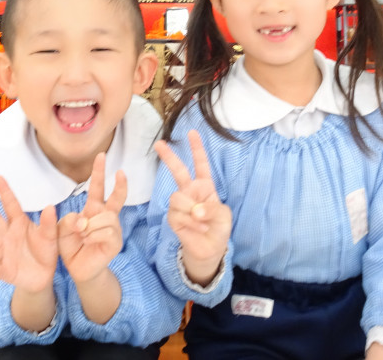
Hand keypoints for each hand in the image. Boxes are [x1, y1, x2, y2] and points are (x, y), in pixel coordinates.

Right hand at [0, 176, 57, 293]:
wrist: (43, 275)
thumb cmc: (45, 249)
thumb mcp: (51, 235)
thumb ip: (49, 223)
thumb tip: (50, 206)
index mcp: (18, 223)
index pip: (10, 204)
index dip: (4, 191)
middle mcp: (7, 236)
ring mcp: (4, 254)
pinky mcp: (5, 271)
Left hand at [57, 153, 126, 284]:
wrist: (78, 269)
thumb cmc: (72, 247)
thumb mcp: (61, 231)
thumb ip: (68, 221)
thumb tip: (84, 220)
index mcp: (93, 210)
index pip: (98, 188)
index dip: (99, 172)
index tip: (101, 156)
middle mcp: (106, 217)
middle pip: (117, 197)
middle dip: (120, 184)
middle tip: (121, 172)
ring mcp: (113, 229)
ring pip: (106, 217)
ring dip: (90, 226)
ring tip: (83, 236)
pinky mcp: (115, 242)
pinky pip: (106, 232)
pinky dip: (93, 236)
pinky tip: (88, 242)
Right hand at [154, 130, 231, 285]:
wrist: (211, 249)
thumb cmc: (218, 228)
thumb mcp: (223, 215)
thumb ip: (211, 208)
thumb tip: (195, 211)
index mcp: (205, 186)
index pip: (200, 164)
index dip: (197, 148)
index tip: (192, 132)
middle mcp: (190, 191)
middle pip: (178, 171)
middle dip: (169, 157)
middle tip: (159, 144)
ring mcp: (180, 204)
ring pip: (178, 198)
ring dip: (192, 211)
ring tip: (202, 221)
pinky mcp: (173, 218)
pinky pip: (178, 215)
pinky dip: (192, 223)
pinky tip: (199, 229)